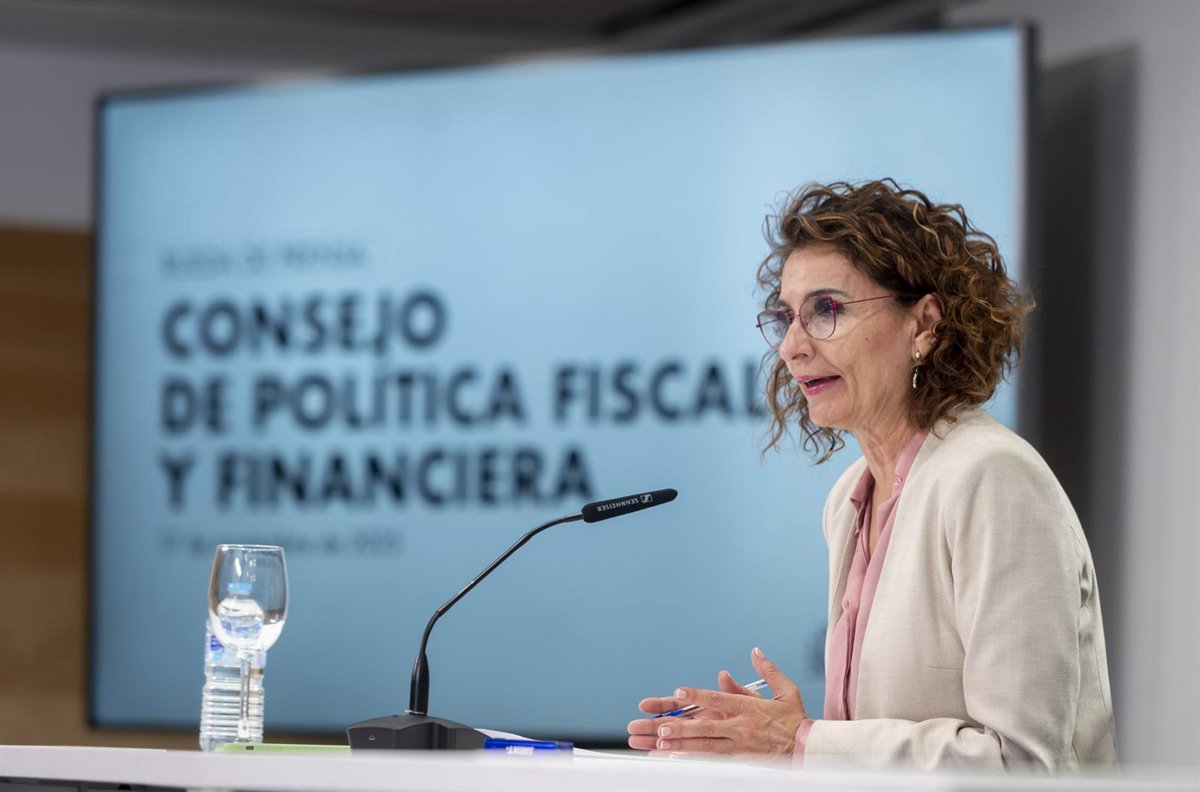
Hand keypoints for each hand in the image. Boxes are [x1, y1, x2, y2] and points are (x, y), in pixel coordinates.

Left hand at [626, 647, 807, 756]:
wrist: (810, 749)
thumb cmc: (796, 719)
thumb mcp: (786, 691)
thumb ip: (767, 671)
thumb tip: (755, 652)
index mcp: (749, 708)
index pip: (720, 699)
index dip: (698, 695)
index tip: (678, 692)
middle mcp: (742, 728)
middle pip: (707, 727)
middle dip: (682, 727)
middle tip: (660, 727)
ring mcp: (740, 747)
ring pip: (706, 747)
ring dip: (682, 746)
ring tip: (661, 745)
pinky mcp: (742, 761)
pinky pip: (714, 761)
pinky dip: (695, 760)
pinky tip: (678, 760)